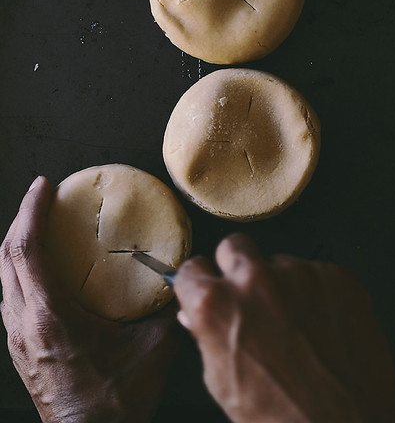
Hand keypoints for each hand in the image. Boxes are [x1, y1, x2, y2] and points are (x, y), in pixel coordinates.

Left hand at [0, 176, 178, 422]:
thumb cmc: (114, 403)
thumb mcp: (152, 350)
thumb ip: (170, 309)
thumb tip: (185, 278)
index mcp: (49, 317)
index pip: (27, 249)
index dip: (31, 211)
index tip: (43, 185)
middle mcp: (23, 323)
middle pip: (6, 255)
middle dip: (21, 217)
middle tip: (41, 194)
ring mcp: (15, 338)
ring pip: (3, 275)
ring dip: (17, 241)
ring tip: (38, 222)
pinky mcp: (19, 348)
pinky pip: (9, 293)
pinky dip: (19, 266)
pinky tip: (41, 266)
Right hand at [174, 233, 394, 422]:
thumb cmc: (281, 415)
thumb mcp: (224, 383)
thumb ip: (208, 337)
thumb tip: (197, 314)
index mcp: (216, 304)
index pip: (192, 268)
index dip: (199, 282)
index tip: (206, 288)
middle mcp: (253, 278)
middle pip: (233, 245)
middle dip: (236, 266)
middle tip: (250, 296)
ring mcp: (297, 272)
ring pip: (279, 262)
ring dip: (282, 284)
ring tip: (296, 323)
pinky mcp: (334, 275)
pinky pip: (315, 273)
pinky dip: (316, 292)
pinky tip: (321, 324)